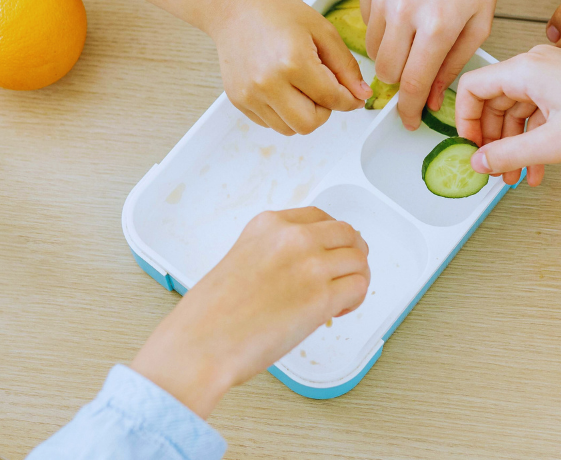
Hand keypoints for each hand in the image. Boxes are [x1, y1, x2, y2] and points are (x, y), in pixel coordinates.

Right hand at [131, 207, 370, 417]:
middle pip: (346, 233)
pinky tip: (336, 312)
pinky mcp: (322, 297)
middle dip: (351, 253)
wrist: (201, 343)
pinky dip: (355, 300)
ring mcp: (310, 265)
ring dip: (356, 278)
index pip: (319, 216)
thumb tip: (301, 270)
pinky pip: (359, 287)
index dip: (332, 236)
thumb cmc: (211, 314)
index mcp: (268, 225)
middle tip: (346, 274)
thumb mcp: (240, 260)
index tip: (331, 251)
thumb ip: (274, 254)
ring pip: (359, 260)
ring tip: (339, 299)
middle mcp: (293, 237)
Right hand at [209, 0, 370, 135]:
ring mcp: (250, 95)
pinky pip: (270, 123)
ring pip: (289, 129)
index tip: (353, 97)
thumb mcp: (321, 30)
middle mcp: (268, 83)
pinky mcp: (239, 100)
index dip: (349, 100)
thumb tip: (362, 95)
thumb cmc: (277, 13)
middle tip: (322, 89)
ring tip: (299, 86)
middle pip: (309, 124)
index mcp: (293, 62)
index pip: (332, 99)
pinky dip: (282, 112)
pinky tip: (280, 86)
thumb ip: (345, 65)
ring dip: (302, 114)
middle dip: (323, 111)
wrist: (234, 9)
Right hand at [360, 0, 501, 130]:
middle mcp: (404, 10)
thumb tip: (429, 99)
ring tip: (414, 32)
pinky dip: (382, 24)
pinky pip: (366, 20)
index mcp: (438, 24)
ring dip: (390, 52)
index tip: (406, 121)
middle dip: (399, 81)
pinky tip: (404, 5)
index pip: (412, 84)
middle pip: (386, 71)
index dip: (407, 110)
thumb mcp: (479, 22)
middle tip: (415, 71)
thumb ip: (453, 64)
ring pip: (373, 48)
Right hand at [456, 44, 560, 182]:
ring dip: (514, 144)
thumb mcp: (555, 142)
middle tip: (493, 169)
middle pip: (495, 101)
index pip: (473, 87)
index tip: (470, 148)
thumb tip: (478, 163)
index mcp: (526, 69)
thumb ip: (509, 154)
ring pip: (518, 110)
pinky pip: (540, 112)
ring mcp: (556, 75)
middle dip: (492, 139)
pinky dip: (535, 139)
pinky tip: (540, 167)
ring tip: (517, 176)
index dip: (464, 120)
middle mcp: (537, 66)